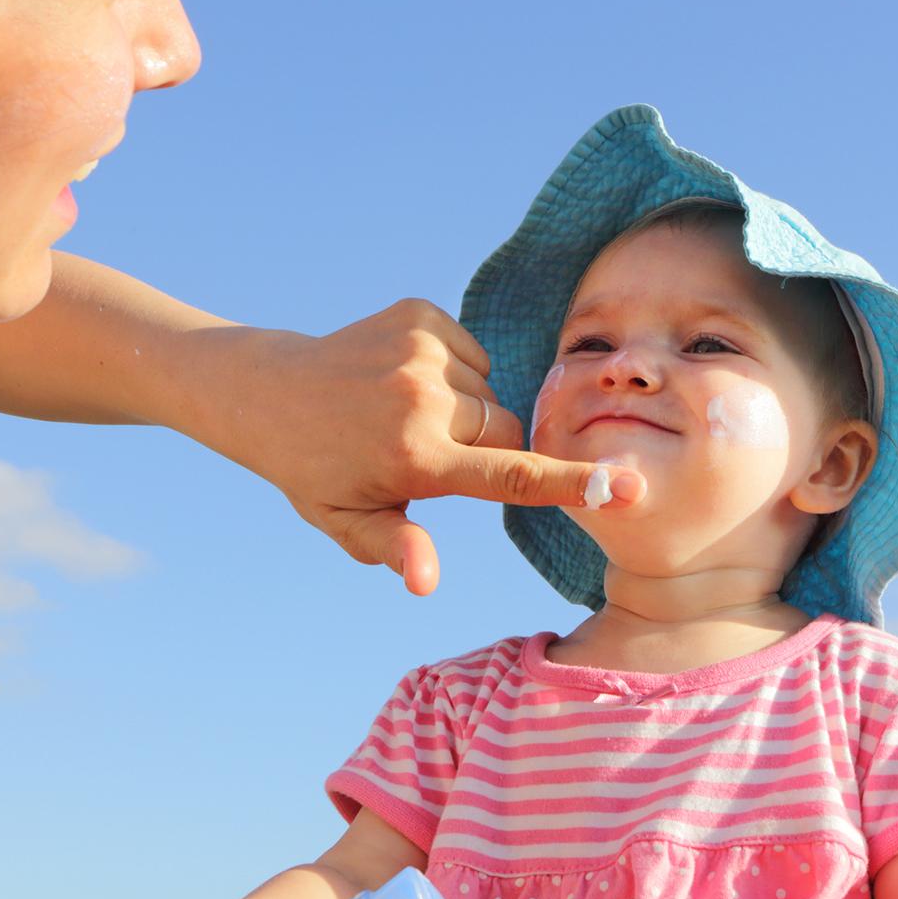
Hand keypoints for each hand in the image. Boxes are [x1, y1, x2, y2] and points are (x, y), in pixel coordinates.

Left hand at [213, 299, 645, 594]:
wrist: (271, 392)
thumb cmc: (316, 470)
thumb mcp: (349, 521)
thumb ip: (396, 549)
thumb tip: (424, 583)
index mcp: (415, 458)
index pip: (511, 475)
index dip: (572, 484)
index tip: (626, 485)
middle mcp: (424, 400)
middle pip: (508, 431)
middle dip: (489, 448)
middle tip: (434, 457)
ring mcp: (422, 350)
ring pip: (491, 391)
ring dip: (468, 409)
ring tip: (410, 416)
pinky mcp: (419, 314)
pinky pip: (473, 352)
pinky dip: (454, 371)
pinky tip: (407, 381)